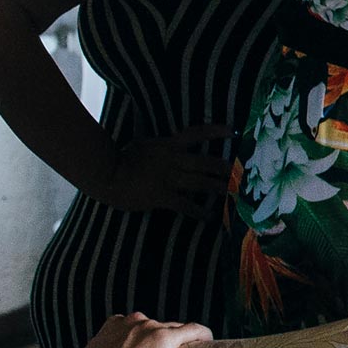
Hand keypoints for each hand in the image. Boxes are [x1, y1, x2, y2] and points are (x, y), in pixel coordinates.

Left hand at [78, 312, 210, 347]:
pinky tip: (124, 346)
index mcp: (165, 338)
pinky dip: (130, 332)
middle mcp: (150, 324)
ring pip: (149, 325)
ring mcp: (130, 322)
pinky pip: (129, 324)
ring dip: (150, 335)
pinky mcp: (113, 323)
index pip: (195, 329)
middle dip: (173, 339)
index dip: (204, 335)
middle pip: (171, 328)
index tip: (206, 342)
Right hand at [89, 126, 231, 219]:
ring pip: (202, 183)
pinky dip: (200, 211)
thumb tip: (173, 146)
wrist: (105, 173)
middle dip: (225, 169)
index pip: (195, 133)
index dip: (215, 131)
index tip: (232, 130)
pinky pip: (186, 204)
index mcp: (168, 144)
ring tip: (234, 195)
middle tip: (242, 174)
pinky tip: (210, 217)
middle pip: (206, 162)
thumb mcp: (143, 144)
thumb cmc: (120, 159)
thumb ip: (161, 146)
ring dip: (219, 189)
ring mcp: (168, 177)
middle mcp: (172, 159)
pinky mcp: (162, 195)